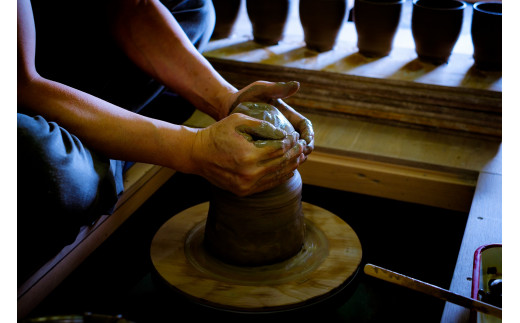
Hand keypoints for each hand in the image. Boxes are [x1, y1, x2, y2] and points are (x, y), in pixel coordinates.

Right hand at [191, 113, 305, 195]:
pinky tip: (288, 170)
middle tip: (302, 146)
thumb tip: (283, 132)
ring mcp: (246, 185)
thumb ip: (262, 125)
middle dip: (295, 153)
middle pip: (281, 163)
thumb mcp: (238, 121)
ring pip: (277, 176)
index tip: (295, 136)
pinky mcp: (244, 191)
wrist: (197, 155)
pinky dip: (280, 177)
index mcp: (248, 155)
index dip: (290, 142)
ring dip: (291, 166)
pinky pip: (268, 185)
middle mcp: (249, 173)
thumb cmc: (218, 133)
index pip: (279, 149)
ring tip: (299, 157)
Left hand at [228, 81, 314, 155]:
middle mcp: (285, 129)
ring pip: (292, 152)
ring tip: (292, 161)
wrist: (228, 108)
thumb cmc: (245, 96)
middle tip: (301, 154)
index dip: (309, 134)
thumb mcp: (260, 90)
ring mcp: (276, 139)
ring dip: (295, 157)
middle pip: (303, 142)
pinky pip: (277, 158)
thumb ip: (276, 88)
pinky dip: (281, 162)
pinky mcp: (266, 148)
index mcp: (288, 116)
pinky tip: (278, 166)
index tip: (306, 140)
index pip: (305, 126)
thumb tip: (297, 85)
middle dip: (305, 149)